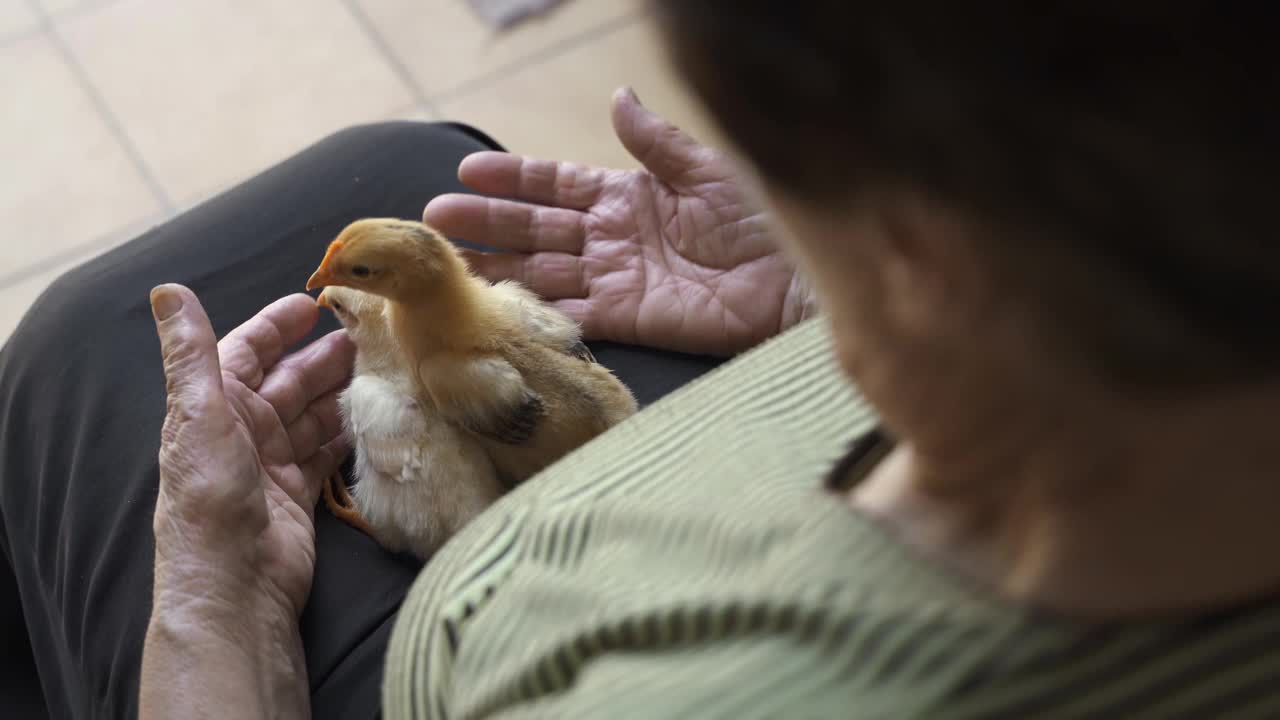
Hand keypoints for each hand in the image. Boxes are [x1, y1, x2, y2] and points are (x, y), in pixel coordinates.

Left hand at [141, 286, 352, 718]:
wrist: (235, 583)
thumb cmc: (211, 497)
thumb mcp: (198, 414)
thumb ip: (190, 352)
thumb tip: (166, 289)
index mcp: (213, 406)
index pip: (247, 351)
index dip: (277, 325)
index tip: (315, 303)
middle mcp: (241, 431)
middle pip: (288, 381)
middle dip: (324, 357)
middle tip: (369, 336)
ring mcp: (271, 464)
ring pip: (311, 414)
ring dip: (341, 392)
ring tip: (381, 371)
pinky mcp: (298, 493)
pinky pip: (325, 452)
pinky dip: (347, 434)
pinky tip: (374, 419)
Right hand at [425, 88, 816, 355]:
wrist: (794, 279)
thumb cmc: (760, 219)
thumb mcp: (703, 169)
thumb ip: (654, 142)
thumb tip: (617, 97)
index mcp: (627, 195)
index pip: (556, 184)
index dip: (513, 179)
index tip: (467, 170)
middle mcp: (612, 237)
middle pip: (536, 229)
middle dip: (487, 223)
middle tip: (435, 218)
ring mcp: (616, 280)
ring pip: (543, 271)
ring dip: (497, 267)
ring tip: (449, 263)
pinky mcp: (628, 319)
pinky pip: (572, 314)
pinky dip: (536, 310)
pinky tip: (496, 306)